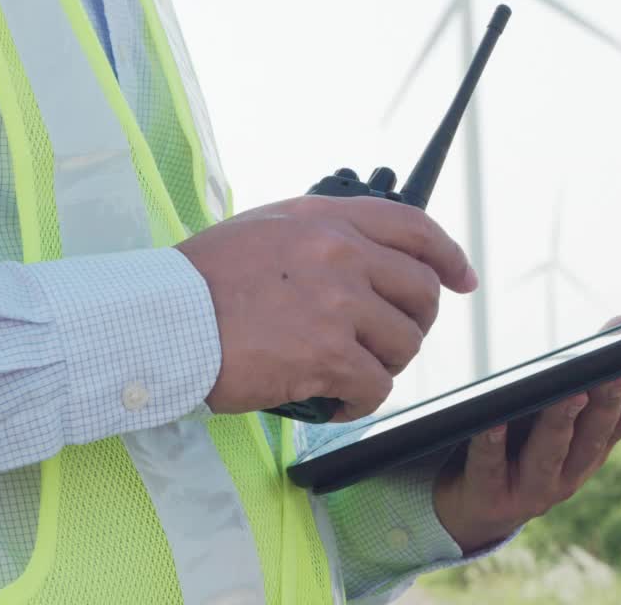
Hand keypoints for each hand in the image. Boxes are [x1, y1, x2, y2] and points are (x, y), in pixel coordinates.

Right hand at [176, 195, 476, 420]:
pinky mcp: (327, 354)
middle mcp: (340, 252)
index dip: (448, 256)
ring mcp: (337, 302)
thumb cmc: (200, 282)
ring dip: (384, 366)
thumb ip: (320, 237)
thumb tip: (364, 263)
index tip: (462, 279)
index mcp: (326, 218)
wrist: (158, 319)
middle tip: (387, 343)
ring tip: (349, 375)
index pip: (415, 228)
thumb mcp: (266, 230)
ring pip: (404, 343)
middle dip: (415, 323)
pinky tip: (333, 402)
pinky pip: (376, 386)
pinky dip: (359, 403)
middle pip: (422, 291)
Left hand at [432, 316, 620, 551]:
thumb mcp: (555, 411)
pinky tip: (493, 421)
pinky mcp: (491, 497)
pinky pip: (490, 467)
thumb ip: (582, 373)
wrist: (478, 509)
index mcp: (592, 448)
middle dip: (608, 401)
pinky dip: (492, 443)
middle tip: (617, 371)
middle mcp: (572, 472)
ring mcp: (533, 489)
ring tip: (572, 392)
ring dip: (563, 421)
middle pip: (594, 433)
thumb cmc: (520, 444)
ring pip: (550, 452)